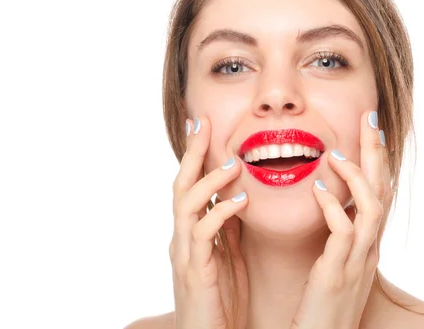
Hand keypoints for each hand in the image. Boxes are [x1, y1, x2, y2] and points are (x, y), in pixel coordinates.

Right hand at [169, 116, 249, 328]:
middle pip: (181, 185)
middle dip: (192, 153)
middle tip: (204, 123)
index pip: (192, 184)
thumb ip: (227, 228)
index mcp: (192, 232)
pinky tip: (241, 201)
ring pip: (187, 205)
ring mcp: (184, 253)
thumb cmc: (219, 299)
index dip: (197, 155)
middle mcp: (182, 237)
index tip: (205, 125)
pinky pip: (204, 235)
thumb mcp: (227, 256)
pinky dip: (221, 214)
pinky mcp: (193, 271)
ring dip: (209, 181)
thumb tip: (237, 198)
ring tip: (233, 163)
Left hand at [290, 111, 391, 328]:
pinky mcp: (338, 273)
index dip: (375, 159)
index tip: (368, 128)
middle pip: (382, 190)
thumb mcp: (334, 264)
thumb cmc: (322, 306)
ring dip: (356, 177)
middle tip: (369, 117)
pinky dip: (333, 207)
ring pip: (372, 208)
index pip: (377, 191)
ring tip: (336, 155)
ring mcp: (357, 260)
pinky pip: (343, 233)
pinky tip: (318, 189)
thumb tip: (327, 202)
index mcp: (366, 243)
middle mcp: (368, 248)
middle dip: (376, 152)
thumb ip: (334, 234)